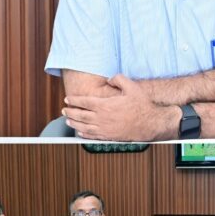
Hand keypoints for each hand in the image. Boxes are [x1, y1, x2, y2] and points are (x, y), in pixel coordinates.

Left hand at [63, 75, 179, 140]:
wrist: (150, 123)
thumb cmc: (142, 105)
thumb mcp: (132, 87)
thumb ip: (118, 79)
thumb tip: (109, 79)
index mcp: (105, 105)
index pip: (84, 102)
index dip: (74, 100)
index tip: (67, 99)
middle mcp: (102, 118)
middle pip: (81, 115)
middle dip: (71, 112)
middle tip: (64, 110)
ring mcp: (105, 128)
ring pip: (84, 127)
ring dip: (74, 123)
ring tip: (68, 121)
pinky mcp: (109, 136)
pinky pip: (93, 136)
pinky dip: (84, 134)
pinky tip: (81, 133)